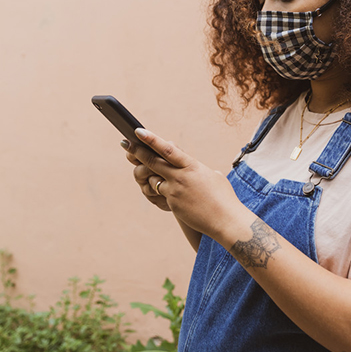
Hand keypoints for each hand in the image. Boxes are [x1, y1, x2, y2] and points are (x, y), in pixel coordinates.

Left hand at [124, 128, 246, 240]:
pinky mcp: (172, 204)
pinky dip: (165, 193)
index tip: (138, 131)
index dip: (151, 139)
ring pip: (154, 180)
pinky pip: (161, 195)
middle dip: (137, 152)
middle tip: (124, 143)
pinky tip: (181, 199)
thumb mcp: (213, 176)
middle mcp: (180, 177)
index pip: (168, 149)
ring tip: (171, 182)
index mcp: (192, 166)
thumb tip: (192, 168)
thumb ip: (198, 169)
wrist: (225, 220)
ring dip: (154, 179)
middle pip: (152, 162)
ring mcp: (174, 191)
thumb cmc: (224, 197)